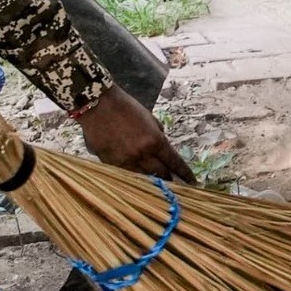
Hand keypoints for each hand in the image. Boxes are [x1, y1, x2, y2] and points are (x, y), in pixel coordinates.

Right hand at [74, 90, 189, 179]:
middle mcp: (141, 154)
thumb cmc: (126, 107)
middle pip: (161, 175)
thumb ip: (158, 134)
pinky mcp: (110, 163)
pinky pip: (126, 174)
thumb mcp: (149, 118)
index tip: (192, 181)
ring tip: (158, 185)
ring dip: (151, 181)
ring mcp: (125, 161)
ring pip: (143, 178)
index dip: (185, 173)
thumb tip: (163, 147)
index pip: (174, 162)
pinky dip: (133, 176)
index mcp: (155, 141)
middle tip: (175, 184)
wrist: (98, 105)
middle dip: (169, 180)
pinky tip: (137, 179)